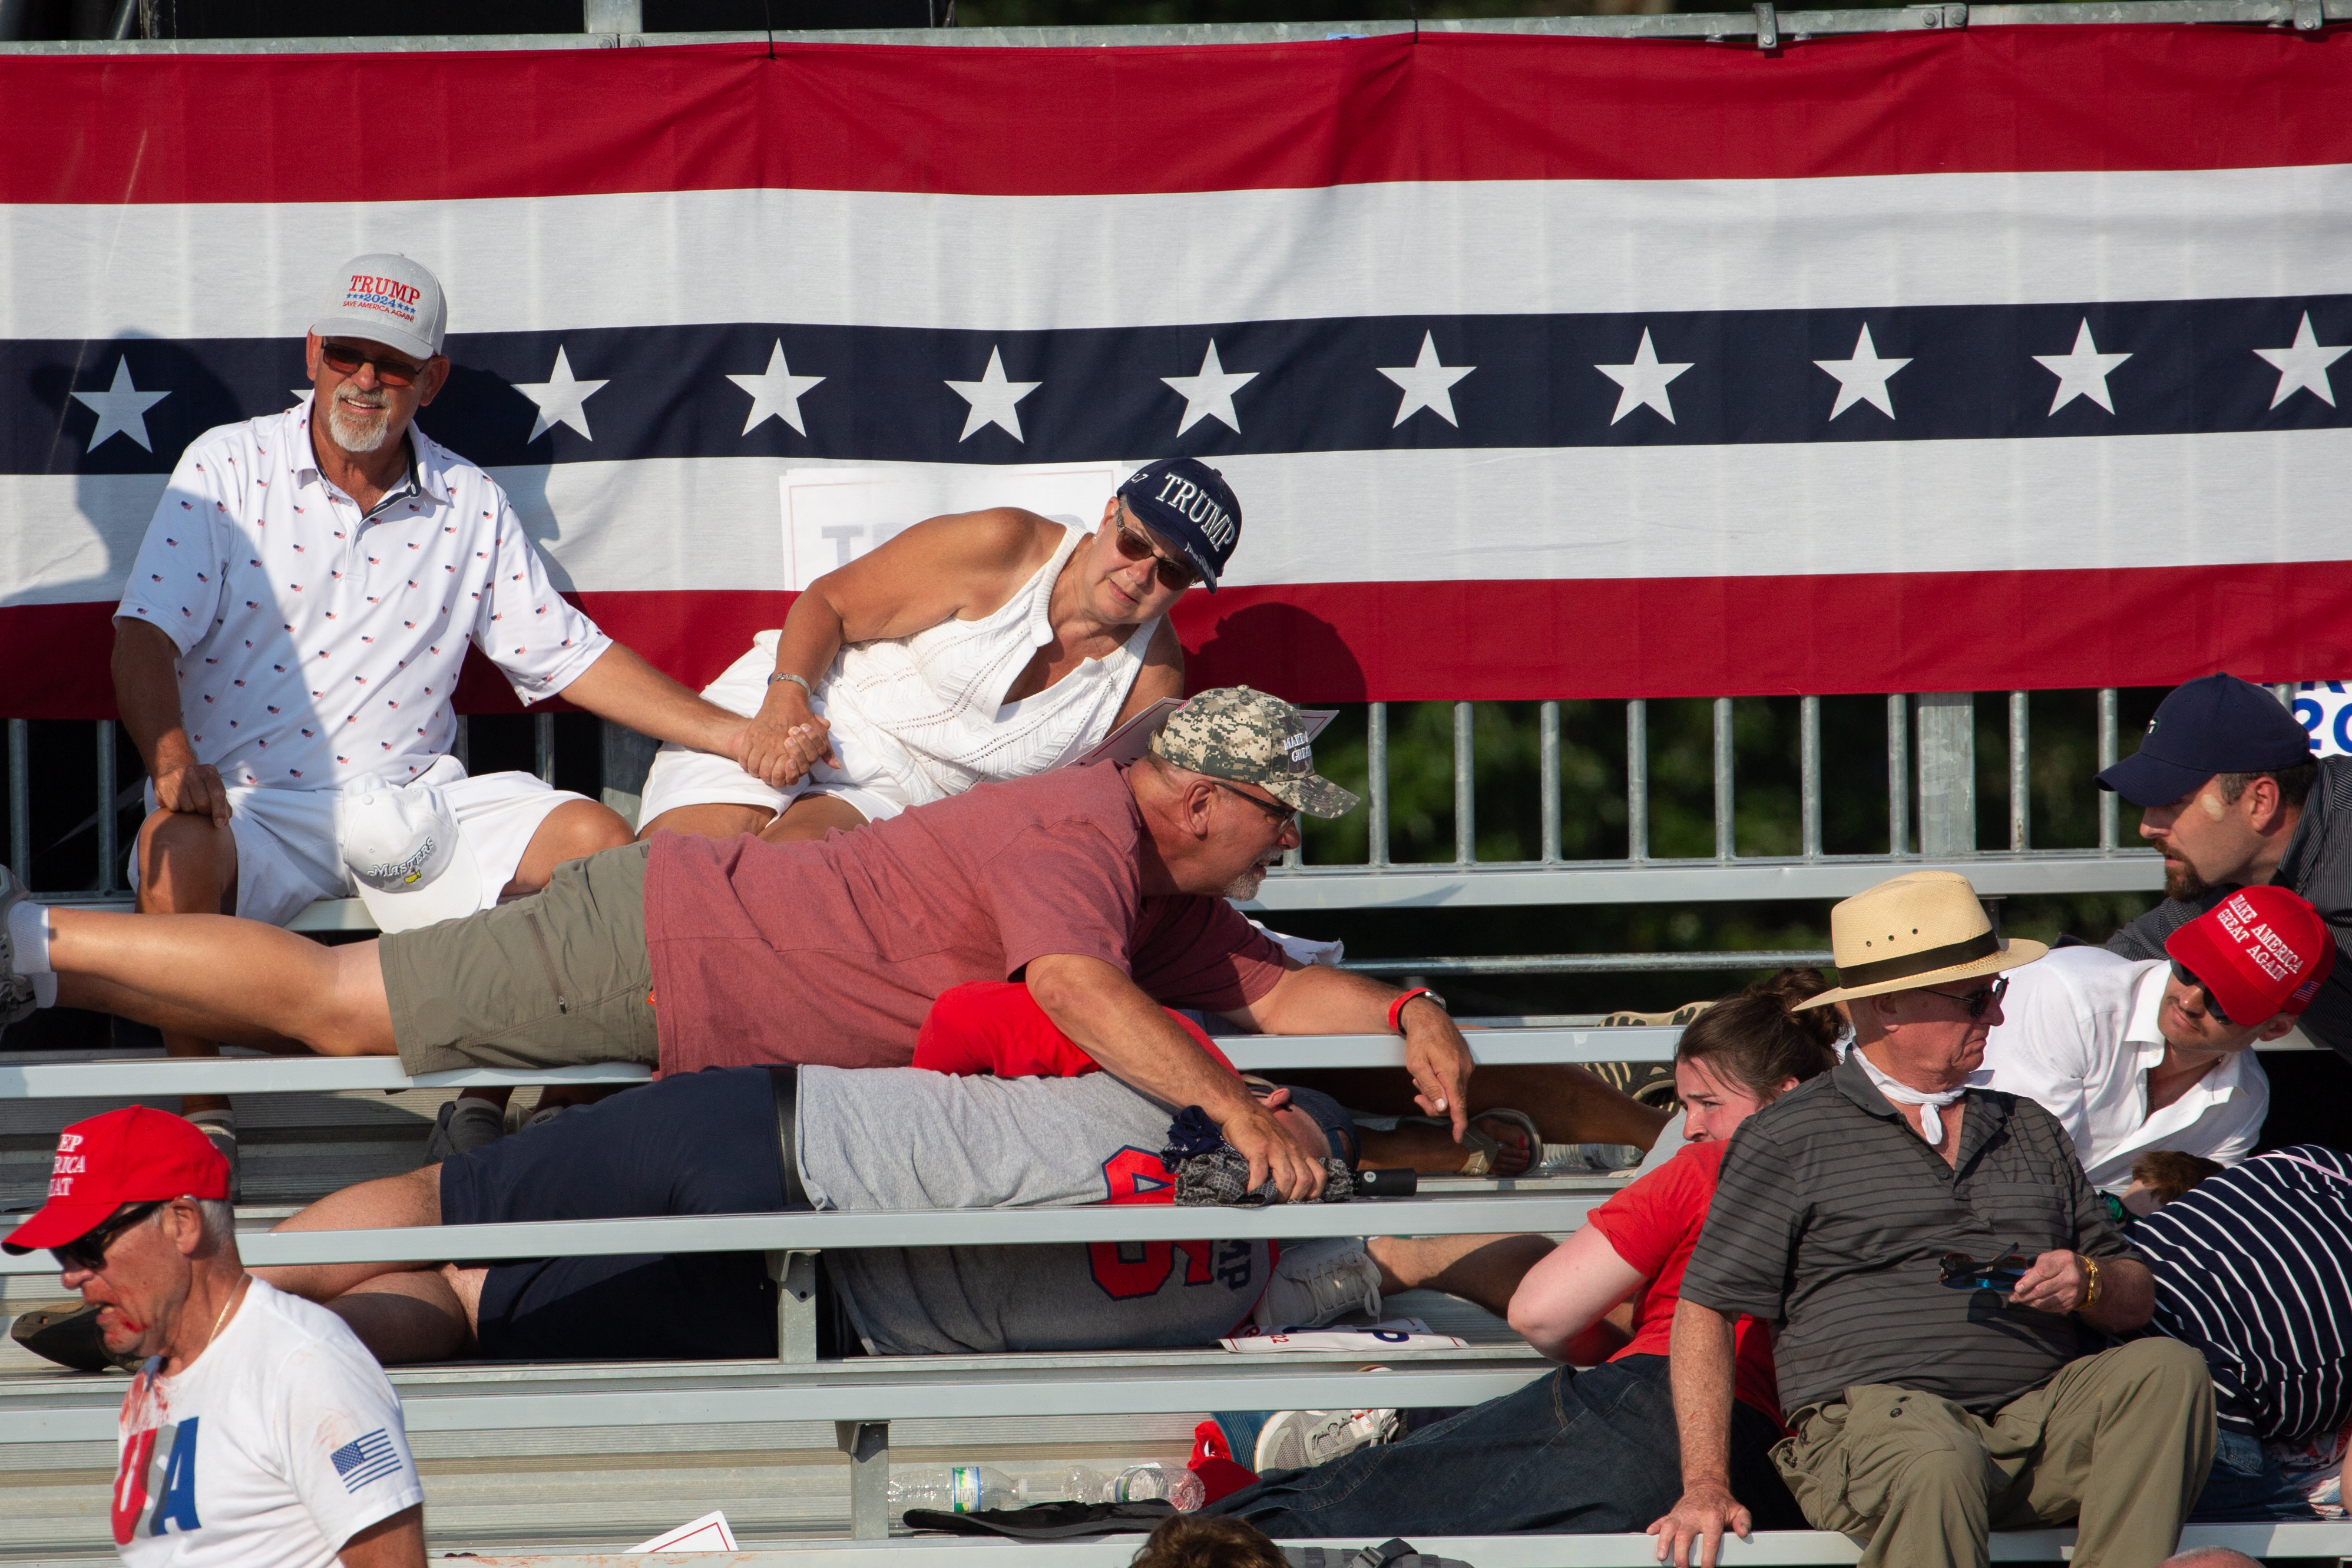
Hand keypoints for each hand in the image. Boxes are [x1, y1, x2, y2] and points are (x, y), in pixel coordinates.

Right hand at [151, 751, 229, 826]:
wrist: (173, 768)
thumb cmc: (199, 784)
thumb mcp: (213, 788)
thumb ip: (223, 805)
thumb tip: (224, 822)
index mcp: (209, 771)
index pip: (218, 793)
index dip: (220, 810)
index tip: (220, 824)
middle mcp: (193, 771)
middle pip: (203, 803)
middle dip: (204, 811)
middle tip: (201, 809)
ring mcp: (176, 776)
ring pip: (188, 807)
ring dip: (190, 811)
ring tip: (189, 803)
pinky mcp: (162, 784)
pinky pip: (174, 807)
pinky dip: (177, 809)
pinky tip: (177, 801)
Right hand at [737, 691, 836, 787]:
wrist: (785, 697)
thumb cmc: (803, 716)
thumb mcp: (818, 732)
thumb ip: (825, 751)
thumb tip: (836, 766)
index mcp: (789, 748)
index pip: (780, 776)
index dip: (782, 779)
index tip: (784, 773)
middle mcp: (772, 745)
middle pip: (765, 774)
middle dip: (768, 777)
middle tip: (771, 774)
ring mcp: (759, 740)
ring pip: (752, 767)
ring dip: (756, 771)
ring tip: (761, 770)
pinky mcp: (751, 734)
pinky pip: (743, 756)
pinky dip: (746, 763)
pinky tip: (752, 762)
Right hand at [1220, 1093, 1325, 1202]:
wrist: (1241, 1109)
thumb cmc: (1260, 1129)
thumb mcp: (1283, 1142)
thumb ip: (1289, 1160)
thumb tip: (1290, 1186)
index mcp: (1299, 1151)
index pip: (1319, 1175)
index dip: (1314, 1192)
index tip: (1301, 1199)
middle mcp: (1291, 1150)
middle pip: (1305, 1181)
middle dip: (1294, 1197)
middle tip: (1281, 1202)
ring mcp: (1276, 1148)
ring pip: (1287, 1180)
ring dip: (1277, 1195)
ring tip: (1266, 1198)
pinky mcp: (1258, 1148)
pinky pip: (1260, 1174)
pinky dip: (1256, 1187)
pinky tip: (1249, 1191)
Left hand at [1400, 998, 1472, 1142]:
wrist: (1428, 1016)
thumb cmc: (1419, 1039)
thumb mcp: (1417, 1066)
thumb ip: (1430, 1088)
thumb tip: (1442, 1108)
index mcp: (1452, 1073)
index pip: (1459, 1106)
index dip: (1458, 1124)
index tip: (1457, 1138)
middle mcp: (1464, 1070)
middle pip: (1454, 1101)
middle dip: (1435, 1103)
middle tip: (1416, 1096)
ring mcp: (1467, 1065)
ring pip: (1454, 1091)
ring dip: (1437, 1091)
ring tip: (1420, 1078)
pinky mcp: (1466, 1061)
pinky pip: (1455, 1080)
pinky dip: (1443, 1082)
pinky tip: (1430, 1072)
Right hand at [1648, 1482, 1750, 1567]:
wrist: (1706, 1484)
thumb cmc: (1723, 1503)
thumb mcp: (1738, 1510)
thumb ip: (1743, 1521)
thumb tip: (1743, 1533)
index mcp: (1712, 1517)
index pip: (1710, 1540)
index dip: (1708, 1557)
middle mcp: (1694, 1515)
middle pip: (1685, 1536)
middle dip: (1682, 1554)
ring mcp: (1681, 1514)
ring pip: (1668, 1528)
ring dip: (1663, 1542)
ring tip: (1661, 1557)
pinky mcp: (1672, 1514)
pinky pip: (1661, 1520)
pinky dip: (1655, 1528)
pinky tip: (1650, 1535)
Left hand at [2007, 1249, 2087, 1313]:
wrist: (2085, 1275)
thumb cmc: (2062, 1263)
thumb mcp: (2050, 1257)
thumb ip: (2036, 1267)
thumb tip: (2022, 1278)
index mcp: (2064, 1262)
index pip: (2043, 1272)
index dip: (2028, 1281)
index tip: (2017, 1288)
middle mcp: (2070, 1278)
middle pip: (2042, 1290)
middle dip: (2024, 1295)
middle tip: (2013, 1297)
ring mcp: (2072, 1293)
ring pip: (2045, 1301)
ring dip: (2029, 1302)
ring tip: (2019, 1300)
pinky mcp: (2071, 1303)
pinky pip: (2051, 1308)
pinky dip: (2039, 1306)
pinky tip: (2032, 1302)